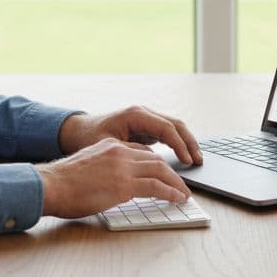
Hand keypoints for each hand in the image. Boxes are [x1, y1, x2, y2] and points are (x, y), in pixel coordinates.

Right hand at [37, 138, 191, 217]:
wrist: (50, 186)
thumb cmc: (62, 183)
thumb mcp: (87, 167)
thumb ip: (103, 169)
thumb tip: (111, 184)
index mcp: (110, 146)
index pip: (141, 152)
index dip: (155, 165)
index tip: (162, 174)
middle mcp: (119, 152)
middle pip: (155, 160)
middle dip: (171, 173)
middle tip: (179, 184)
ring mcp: (123, 168)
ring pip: (160, 171)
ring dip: (176, 183)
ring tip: (183, 194)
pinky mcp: (124, 185)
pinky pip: (157, 187)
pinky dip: (171, 192)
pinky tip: (177, 198)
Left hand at [58, 106, 202, 165]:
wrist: (77, 132)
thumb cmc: (88, 139)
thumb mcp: (108, 147)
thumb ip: (130, 152)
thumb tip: (152, 163)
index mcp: (135, 115)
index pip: (166, 128)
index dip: (179, 145)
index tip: (187, 161)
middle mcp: (143, 113)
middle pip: (176, 125)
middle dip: (189, 143)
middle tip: (199, 161)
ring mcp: (146, 120)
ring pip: (174, 128)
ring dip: (186, 143)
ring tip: (196, 161)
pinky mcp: (146, 128)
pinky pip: (167, 134)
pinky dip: (178, 144)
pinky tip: (184, 158)